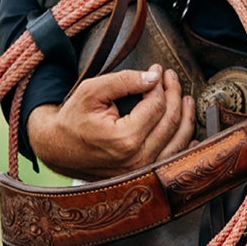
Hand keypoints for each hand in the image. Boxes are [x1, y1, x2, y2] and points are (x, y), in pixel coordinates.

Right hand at [27, 67, 194, 177]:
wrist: (57, 148)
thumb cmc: (72, 120)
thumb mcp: (92, 91)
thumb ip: (124, 81)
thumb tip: (154, 77)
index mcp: (125, 139)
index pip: (156, 105)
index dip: (160, 84)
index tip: (158, 69)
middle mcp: (137, 159)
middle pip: (170, 122)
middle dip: (175, 95)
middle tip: (171, 78)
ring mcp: (141, 171)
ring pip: (177, 142)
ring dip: (185, 117)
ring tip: (186, 99)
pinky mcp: (141, 175)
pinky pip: (171, 160)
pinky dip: (184, 144)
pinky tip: (189, 132)